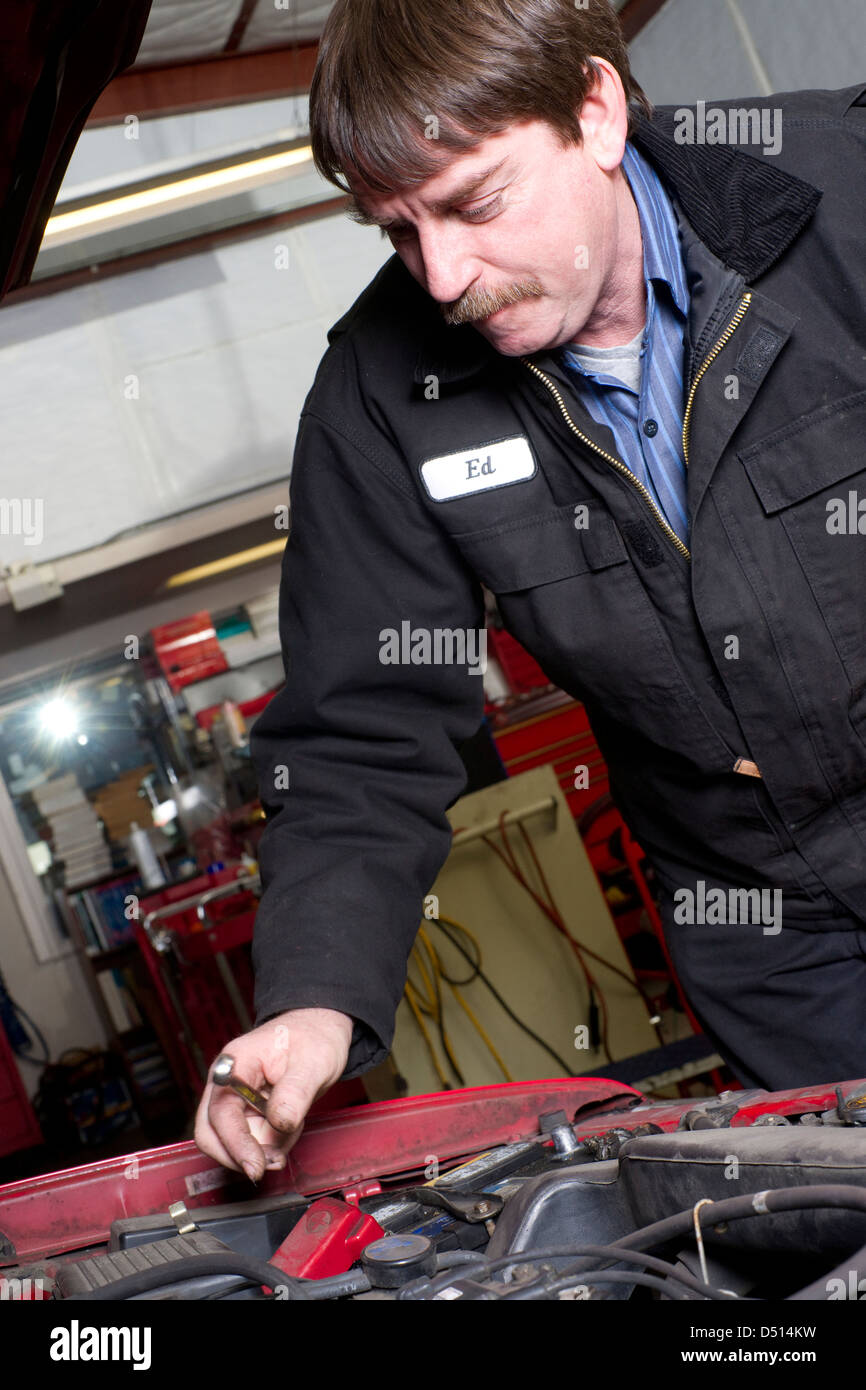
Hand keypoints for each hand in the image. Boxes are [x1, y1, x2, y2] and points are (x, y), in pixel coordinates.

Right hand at [193, 1007, 353, 1180]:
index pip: (220, 1112)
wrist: (319, 1033)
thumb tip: (280, 1122)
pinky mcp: (246, 1115)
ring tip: (294, 1125)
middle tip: (275, 1160)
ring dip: (262, 1149)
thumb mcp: (313, 1061)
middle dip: (241, 1155)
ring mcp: (234, 1101)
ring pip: (231, 1144)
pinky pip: (251, 1143)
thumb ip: (296, 1092)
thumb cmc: (312, 1037)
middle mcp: (226, 1083)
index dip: (235, 1143)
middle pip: (210, 1134)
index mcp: (236, 1062)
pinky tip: (290, 1124)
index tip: (255, 1166)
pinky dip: (271, 1145)